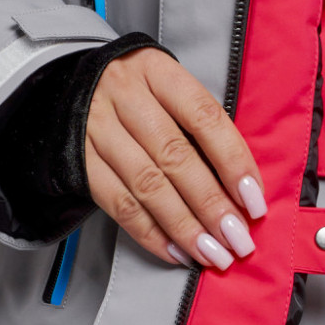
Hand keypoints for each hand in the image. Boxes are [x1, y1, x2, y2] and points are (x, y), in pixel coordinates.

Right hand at [84, 47, 267, 270]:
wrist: (69, 84)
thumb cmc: (139, 90)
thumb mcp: (170, 87)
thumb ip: (202, 127)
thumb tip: (242, 186)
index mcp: (157, 71)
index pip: (204, 117)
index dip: (233, 161)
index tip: (255, 201)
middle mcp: (124, 96)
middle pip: (175, 157)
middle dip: (212, 204)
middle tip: (238, 239)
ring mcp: (96, 129)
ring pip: (147, 186)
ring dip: (184, 226)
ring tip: (212, 253)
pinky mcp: (78, 161)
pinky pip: (118, 204)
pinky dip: (150, 233)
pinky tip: (176, 251)